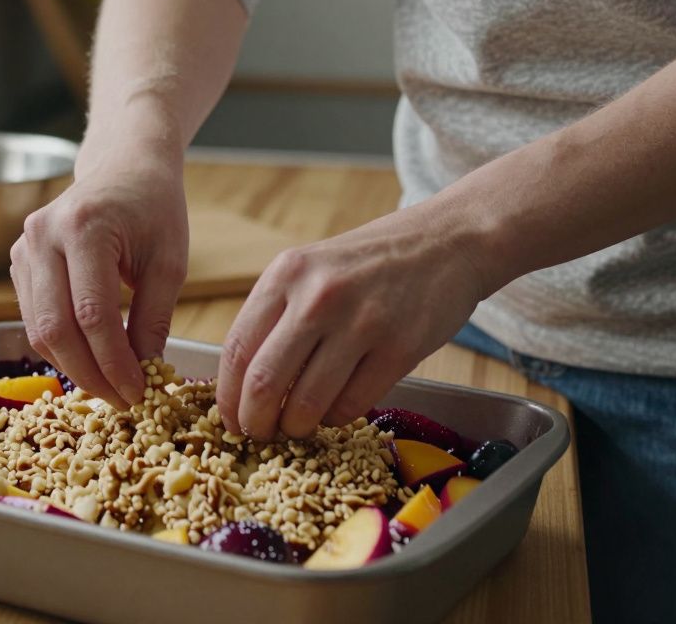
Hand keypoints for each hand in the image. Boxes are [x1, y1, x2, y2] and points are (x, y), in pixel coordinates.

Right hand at [10, 142, 187, 407]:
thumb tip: (144, 375)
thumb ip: (153, 319)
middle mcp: (43, 236)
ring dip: (73, 366)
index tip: (137, 393)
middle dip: (90, 374)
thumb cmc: (153, 208)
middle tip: (121, 401)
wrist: (124, 166)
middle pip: (55, 328)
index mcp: (84, 227)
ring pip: (38, 330)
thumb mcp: (169, 262)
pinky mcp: (19, 261)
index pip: (91, 314)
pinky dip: (61, 347)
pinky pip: (34, 318)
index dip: (113, 362)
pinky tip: (91, 360)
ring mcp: (24, 247)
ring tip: (110, 386)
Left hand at [214, 201, 491, 439]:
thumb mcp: (311, 269)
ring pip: (307, 403)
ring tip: (298, 426)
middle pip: (265, 383)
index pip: (238, 349)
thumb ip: (276, 315)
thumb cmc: (370, 263)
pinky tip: (335, 410)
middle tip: (259, 434)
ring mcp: (362, 322)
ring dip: (296, 427)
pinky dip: (336, 419)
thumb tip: (242, 383)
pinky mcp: (400, 348)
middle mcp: (319, 297)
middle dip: (254, 422)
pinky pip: (352, 405)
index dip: (228, 396)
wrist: (447, 242)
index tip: (228, 419)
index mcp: (286, 274)